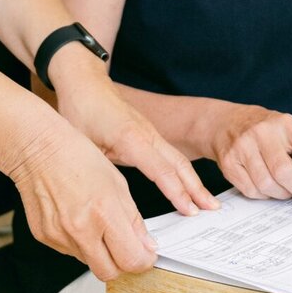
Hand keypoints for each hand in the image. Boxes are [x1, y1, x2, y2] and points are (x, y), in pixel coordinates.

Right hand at [5, 117, 160, 281]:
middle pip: (109, 273)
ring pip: (89, 263)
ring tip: (98, 224)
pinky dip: (80, 243)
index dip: (143, 261)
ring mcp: (60, 236)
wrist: (38, 149)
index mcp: (103, 212)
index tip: (146, 254)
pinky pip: (70, 252)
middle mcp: (80, 229)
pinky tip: (78, 219)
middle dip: (122, 265)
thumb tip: (147, 247)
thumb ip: (134, 220)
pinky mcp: (45, 238)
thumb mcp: (118, 184)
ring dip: (100, 252)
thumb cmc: (78, 158)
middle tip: (127, 248)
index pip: (131, 260)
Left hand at [51, 52, 218, 216]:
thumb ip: (98, 172)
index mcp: (131, 138)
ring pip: (178, 158)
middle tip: (212, 209)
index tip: (190, 211)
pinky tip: (187, 184)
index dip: (177, 193)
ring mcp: (150, 132)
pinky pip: (170, 154)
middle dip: (197, 188)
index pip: (161, 170)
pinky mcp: (148, 132)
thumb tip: (107, 200)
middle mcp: (147, 134)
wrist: (84, 81)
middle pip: (179, 164)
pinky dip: (183, 171)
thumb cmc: (79, 110)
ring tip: (208, 201)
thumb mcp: (82, 145)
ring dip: (194, 181)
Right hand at [205, 102, 291, 204]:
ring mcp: (243, 147)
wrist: (225, 122)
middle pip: (286, 172)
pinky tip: (266, 186)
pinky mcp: (229, 163)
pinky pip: (251, 190)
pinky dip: (263, 195)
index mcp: (286, 123)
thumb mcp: (287, 131)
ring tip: (285, 188)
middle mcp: (263, 133)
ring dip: (282, 194)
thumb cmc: (264, 131)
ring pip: (268, 185)